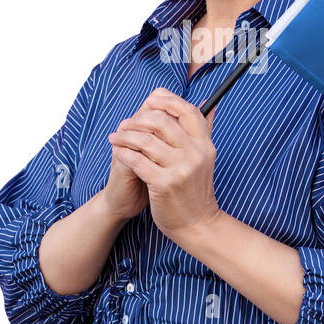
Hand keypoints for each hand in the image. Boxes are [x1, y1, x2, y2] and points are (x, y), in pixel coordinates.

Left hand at [107, 87, 220, 241]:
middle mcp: (195, 154)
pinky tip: (117, 152)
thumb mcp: (205, 159)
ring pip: (146, 140)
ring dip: (126, 136)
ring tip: (116, 137)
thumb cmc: (195, 190)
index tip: (150, 99)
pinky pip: (137, 161)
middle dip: (139, 119)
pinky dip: (124, 153)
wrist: (197, 224)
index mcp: (205, 145)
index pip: (188, 111)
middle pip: (163, 121)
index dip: (168, 101)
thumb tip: (208, 104)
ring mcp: (180, 169)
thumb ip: (204, 131)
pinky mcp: (164, 184)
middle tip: (126, 123)